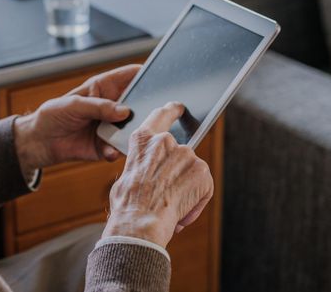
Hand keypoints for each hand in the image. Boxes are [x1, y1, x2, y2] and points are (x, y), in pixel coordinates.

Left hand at [13, 65, 140, 174]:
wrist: (40, 141)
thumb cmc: (54, 114)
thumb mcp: (73, 104)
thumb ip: (99, 106)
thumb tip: (124, 112)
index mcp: (105, 88)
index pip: (131, 76)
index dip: (146, 74)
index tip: (160, 78)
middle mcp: (112, 107)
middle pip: (139, 103)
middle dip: (147, 107)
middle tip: (150, 113)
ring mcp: (112, 127)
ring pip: (133, 128)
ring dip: (133, 132)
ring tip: (130, 135)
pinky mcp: (107, 146)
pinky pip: (119, 149)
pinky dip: (116, 150)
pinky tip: (110, 151)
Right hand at [102, 102, 213, 247]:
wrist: (140, 222)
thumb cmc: (127, 205)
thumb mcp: (126, 175)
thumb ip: (142, 164)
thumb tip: (150, 169)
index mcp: (143, 139)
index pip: (160, 114)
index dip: (171, 110)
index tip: (178, 107)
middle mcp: (165, 141)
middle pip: (179, 151)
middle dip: (176, 171)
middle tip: (165, 192)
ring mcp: (186, 154)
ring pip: (191, 170)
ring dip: (185, 188)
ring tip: (170, 207)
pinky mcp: (202, 170)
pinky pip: (203, 186)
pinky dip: (196, 200)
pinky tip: (182, 212)